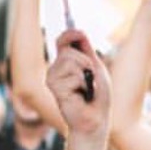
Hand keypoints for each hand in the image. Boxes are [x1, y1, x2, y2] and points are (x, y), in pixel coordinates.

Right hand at [47, 30, 111, 149]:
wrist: (96, 118)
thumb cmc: (98, 96)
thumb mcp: (96, 69)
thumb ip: (87, 51)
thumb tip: (79, 31)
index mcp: (67, 62)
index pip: (63, 40)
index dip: (70, 34)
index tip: (79, 34)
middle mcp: (56, 68)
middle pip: (68, 50)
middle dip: (86, 62)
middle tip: (90, 79)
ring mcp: (52, 76)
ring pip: (69, 60)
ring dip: (85, 74)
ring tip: (85, 88)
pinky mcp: (53, 86)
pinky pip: (73, 75)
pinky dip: (83, 84)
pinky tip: (80, 95)